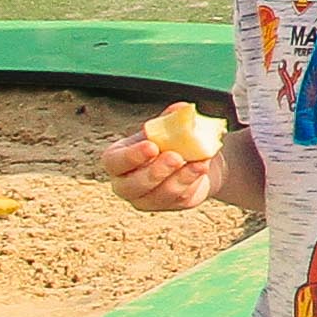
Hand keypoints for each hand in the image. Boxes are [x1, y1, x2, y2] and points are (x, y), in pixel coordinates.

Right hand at [101, 128, 217, 212]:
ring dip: (181, 178)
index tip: (152, 146)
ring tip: (199, 163)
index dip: (131, 156)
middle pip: (133, 185)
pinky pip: (178, 199)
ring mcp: (144, 199)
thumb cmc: (169, 140)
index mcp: (117, 160)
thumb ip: (171, 118)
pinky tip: (201, 168)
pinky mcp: (167, 206)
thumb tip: (181, 110)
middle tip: (175, 157)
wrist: (192, 158)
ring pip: (159, 195)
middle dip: (156, 172)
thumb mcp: (168, 127)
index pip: (115, 162)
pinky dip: (192, 182)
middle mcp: (125, 183)